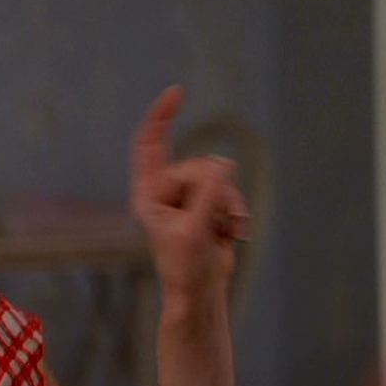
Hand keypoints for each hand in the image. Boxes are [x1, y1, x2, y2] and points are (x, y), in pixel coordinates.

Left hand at [131, 86, 249, 305]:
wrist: (201, 293)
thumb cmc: (186, 267)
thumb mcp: (196, 230)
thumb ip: (209, 195)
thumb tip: (224, 163)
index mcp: (148, 194)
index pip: (150, 145)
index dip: (162, 117)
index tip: (177, 92)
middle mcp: (165, 192)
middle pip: (199, 165)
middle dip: (217, 190)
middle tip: (218, 220)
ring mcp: (188, 198)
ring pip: (219, 179)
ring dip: (230, 204)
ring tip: (228, 231)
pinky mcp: (207, 207)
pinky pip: (230, 193)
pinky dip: (236, 212)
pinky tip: (235, 233)